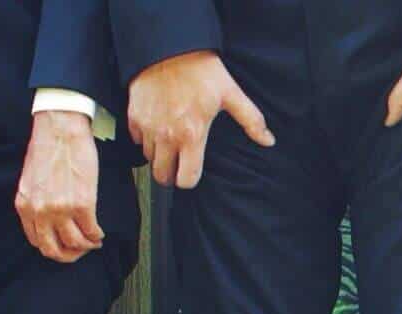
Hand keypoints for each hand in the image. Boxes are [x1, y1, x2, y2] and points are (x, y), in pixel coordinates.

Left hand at [16, 110, 102, 263]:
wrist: (60, 128)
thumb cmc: (47, 147)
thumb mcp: (30, 179)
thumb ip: (35, 202)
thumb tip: (47, 219)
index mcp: (25, 205)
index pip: (36, 241)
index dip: (53, 247)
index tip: (63, 245)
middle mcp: (40, 211)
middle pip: (53, 250)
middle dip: (69, 255)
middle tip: (79, 250)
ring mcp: (61, 209)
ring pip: (75, 244)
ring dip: (87, 246)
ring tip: (93, 240)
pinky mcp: (82, 204)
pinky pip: (91, 232)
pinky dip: (97, 236)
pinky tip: (99, 232)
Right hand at [128, 51, 274, 188]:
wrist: (168, 44)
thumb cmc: (199, 68)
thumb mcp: (230, 93)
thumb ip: (250, 120)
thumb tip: (267, 140)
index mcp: (191, 135)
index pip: (186, 180)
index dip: (190, 179)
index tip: (192, 171)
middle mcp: (167, 136)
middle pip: (164, 176)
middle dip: (172, 174)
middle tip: (178, 164)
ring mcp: (148, 127)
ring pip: (150, 159)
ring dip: (159, 156)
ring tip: (169, 143)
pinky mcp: (134, 116)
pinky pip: (137, 140)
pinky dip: (145, 139)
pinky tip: (156, 128)